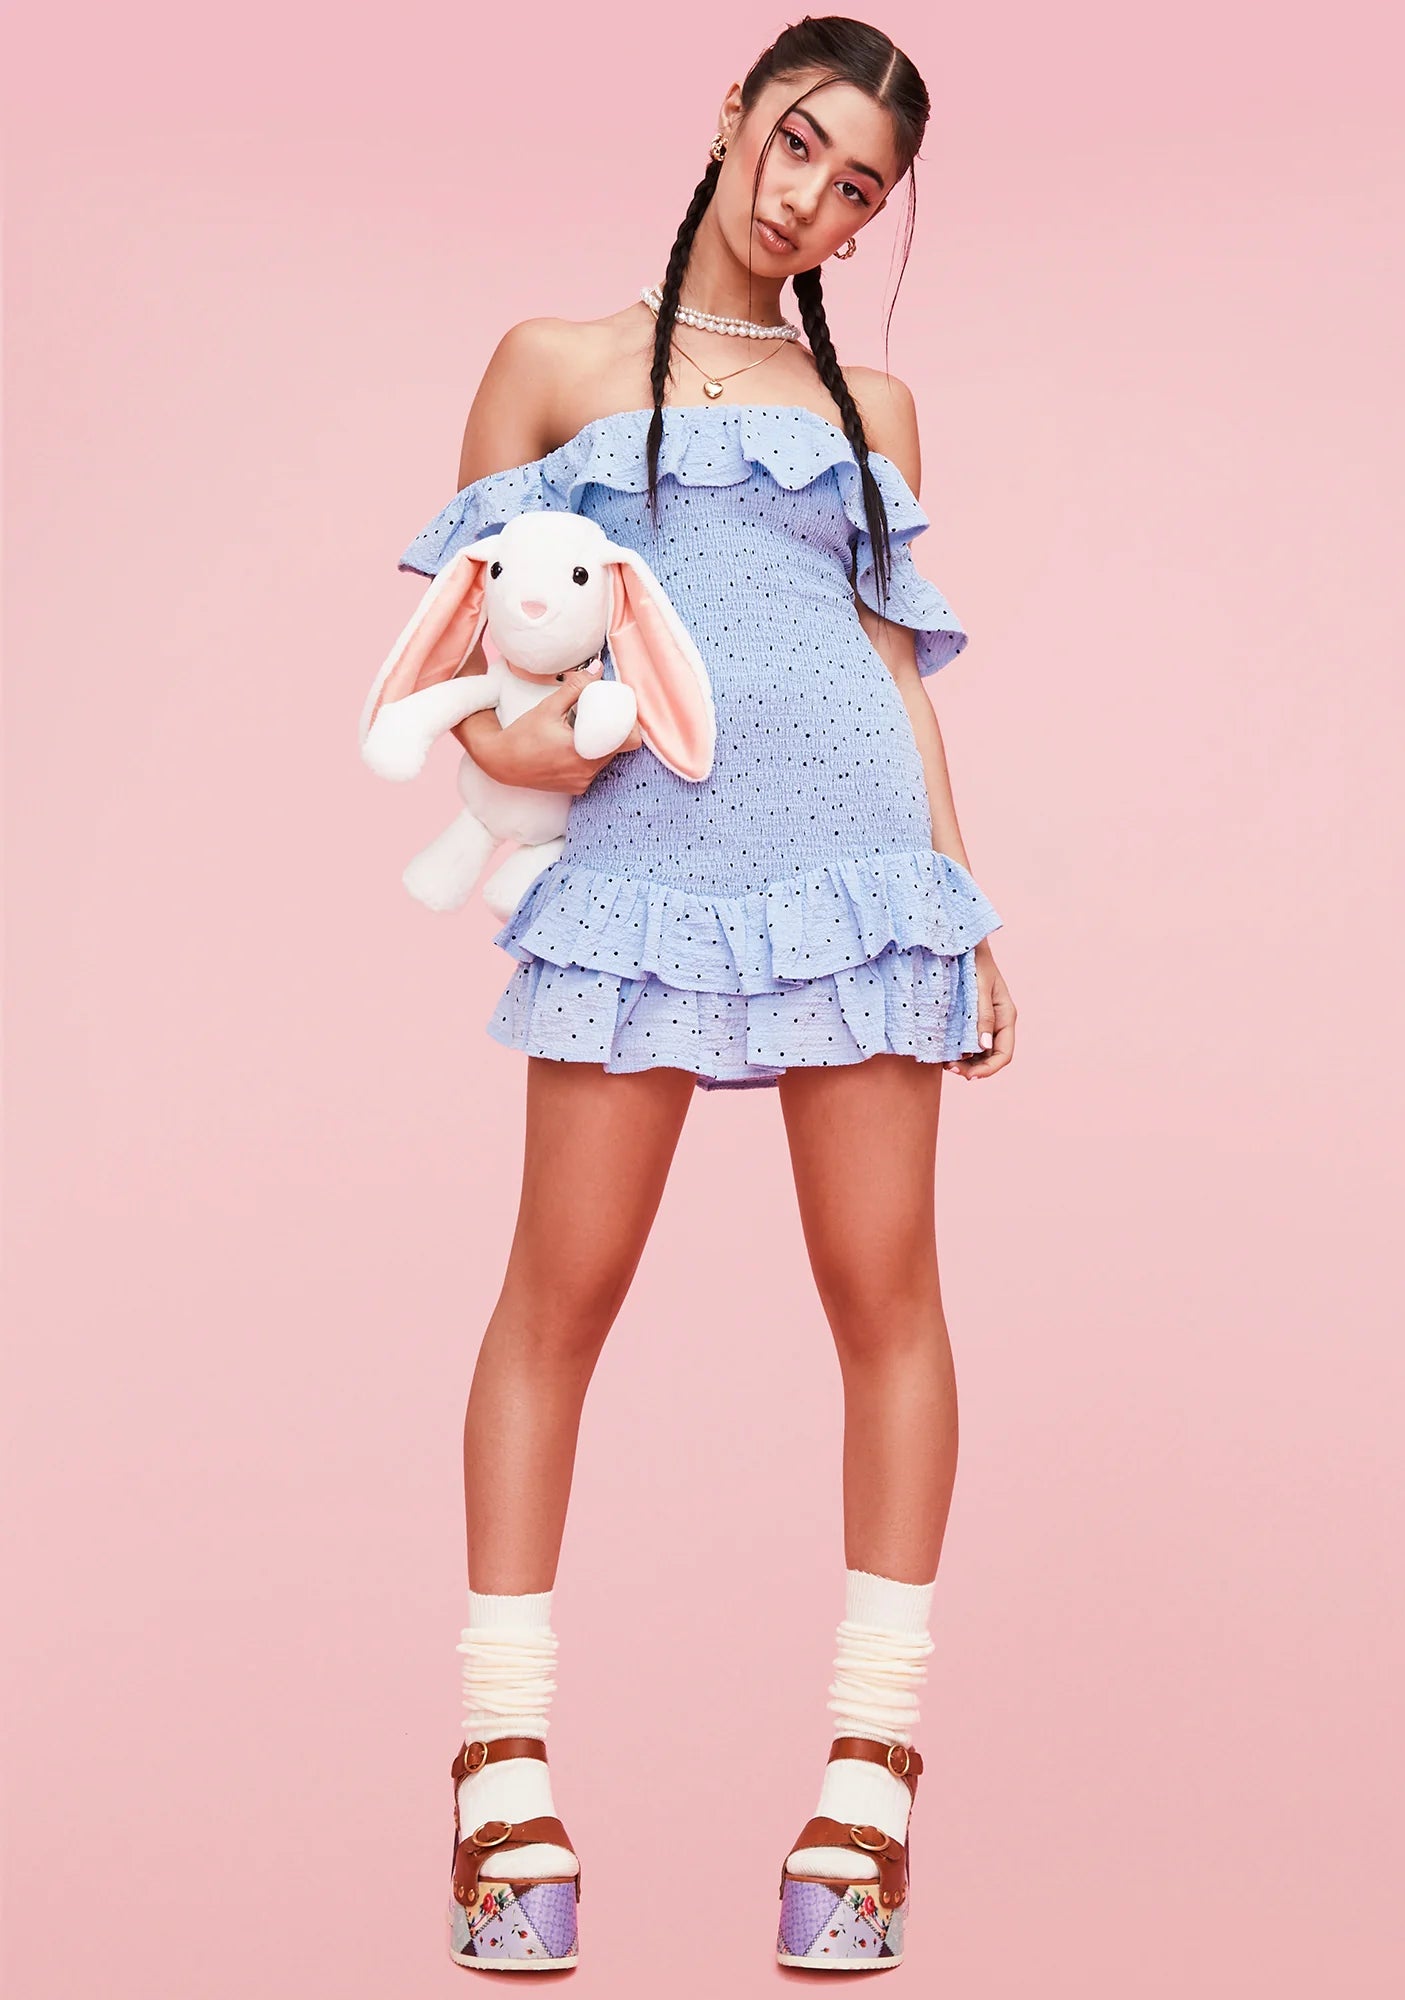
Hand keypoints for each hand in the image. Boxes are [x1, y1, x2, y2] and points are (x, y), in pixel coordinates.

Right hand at [479, 665, 642, 794]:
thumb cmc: (522, 735)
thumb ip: (575, 688)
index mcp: (583, 753)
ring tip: (589, 727)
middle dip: (615, 732)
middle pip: (618, 750)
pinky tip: (578, 744)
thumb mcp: (548, 708)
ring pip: (606, 760)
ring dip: (603, 744)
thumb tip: (597, 669)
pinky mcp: (576, 787)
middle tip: (605, 714)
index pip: (628, 742)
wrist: (500, 762)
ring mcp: (582, 782)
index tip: (622, 712)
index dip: (630, 726)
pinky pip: (593, 769)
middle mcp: (586, 772)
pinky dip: (591, 756)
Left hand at [945, 938, 1014, 1079]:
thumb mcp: (979, 988)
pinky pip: (968, 1042)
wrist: (963, 945)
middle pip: (991, 1057)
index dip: (989, 1069)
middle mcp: (997, 1023)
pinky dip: (958, 1051)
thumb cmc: (974, 962)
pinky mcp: (971, 1019)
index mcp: (1006, 1016)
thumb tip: (983, 1047)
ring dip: (964, 1062)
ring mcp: (985, 1022)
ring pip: (979, 1053)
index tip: (969, 1076)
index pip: (1004, 1054)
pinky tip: (944, 1052)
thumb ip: (982, 1016)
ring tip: (944, 1063)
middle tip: (949, 1068)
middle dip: (973, 1069)